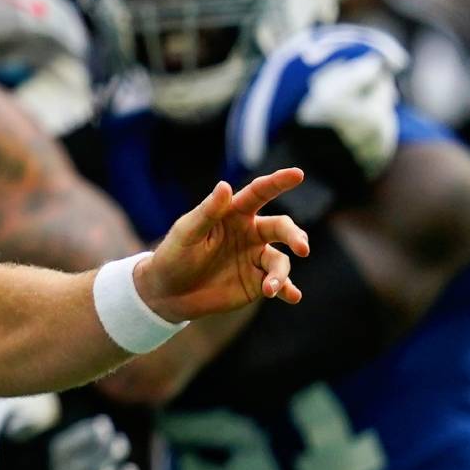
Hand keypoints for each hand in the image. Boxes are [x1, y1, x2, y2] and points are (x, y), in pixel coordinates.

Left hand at [138, 169, 309, 321]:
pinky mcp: (256, 282)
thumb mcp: (187, 232)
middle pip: (281, 228)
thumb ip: (208, 212)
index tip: (298, 173)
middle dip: (294, 236)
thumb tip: (225, 185)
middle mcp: (250, 233)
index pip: (259, 193)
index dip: (278, 182)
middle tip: (302, 248)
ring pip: (280, 260)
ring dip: (280, 274)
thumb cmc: (174, 254)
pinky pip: (279, 285)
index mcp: (234, 214)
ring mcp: (255, 258)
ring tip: (269, 288)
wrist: (167, 292)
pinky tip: (293, 296)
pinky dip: (287, 290)